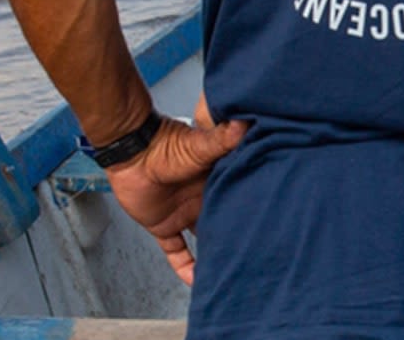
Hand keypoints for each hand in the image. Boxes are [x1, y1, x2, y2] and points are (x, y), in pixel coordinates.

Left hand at [102, 107, 248, 285]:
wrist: (131, 152)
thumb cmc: (165, 144)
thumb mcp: (201, 145)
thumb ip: (223, 138)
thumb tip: (246, 123)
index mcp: (218, 180)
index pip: (241, 198)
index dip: (254, 210)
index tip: (272, 223)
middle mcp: (205, 199)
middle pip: (225, 222)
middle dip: (238, 236)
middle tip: (257, 253)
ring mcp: (185, 214)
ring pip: (205, 240)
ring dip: (215, 254)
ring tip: (233, 270)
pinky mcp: (165, 226)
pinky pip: (177, 252)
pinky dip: (185, 267)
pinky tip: (196, 281)